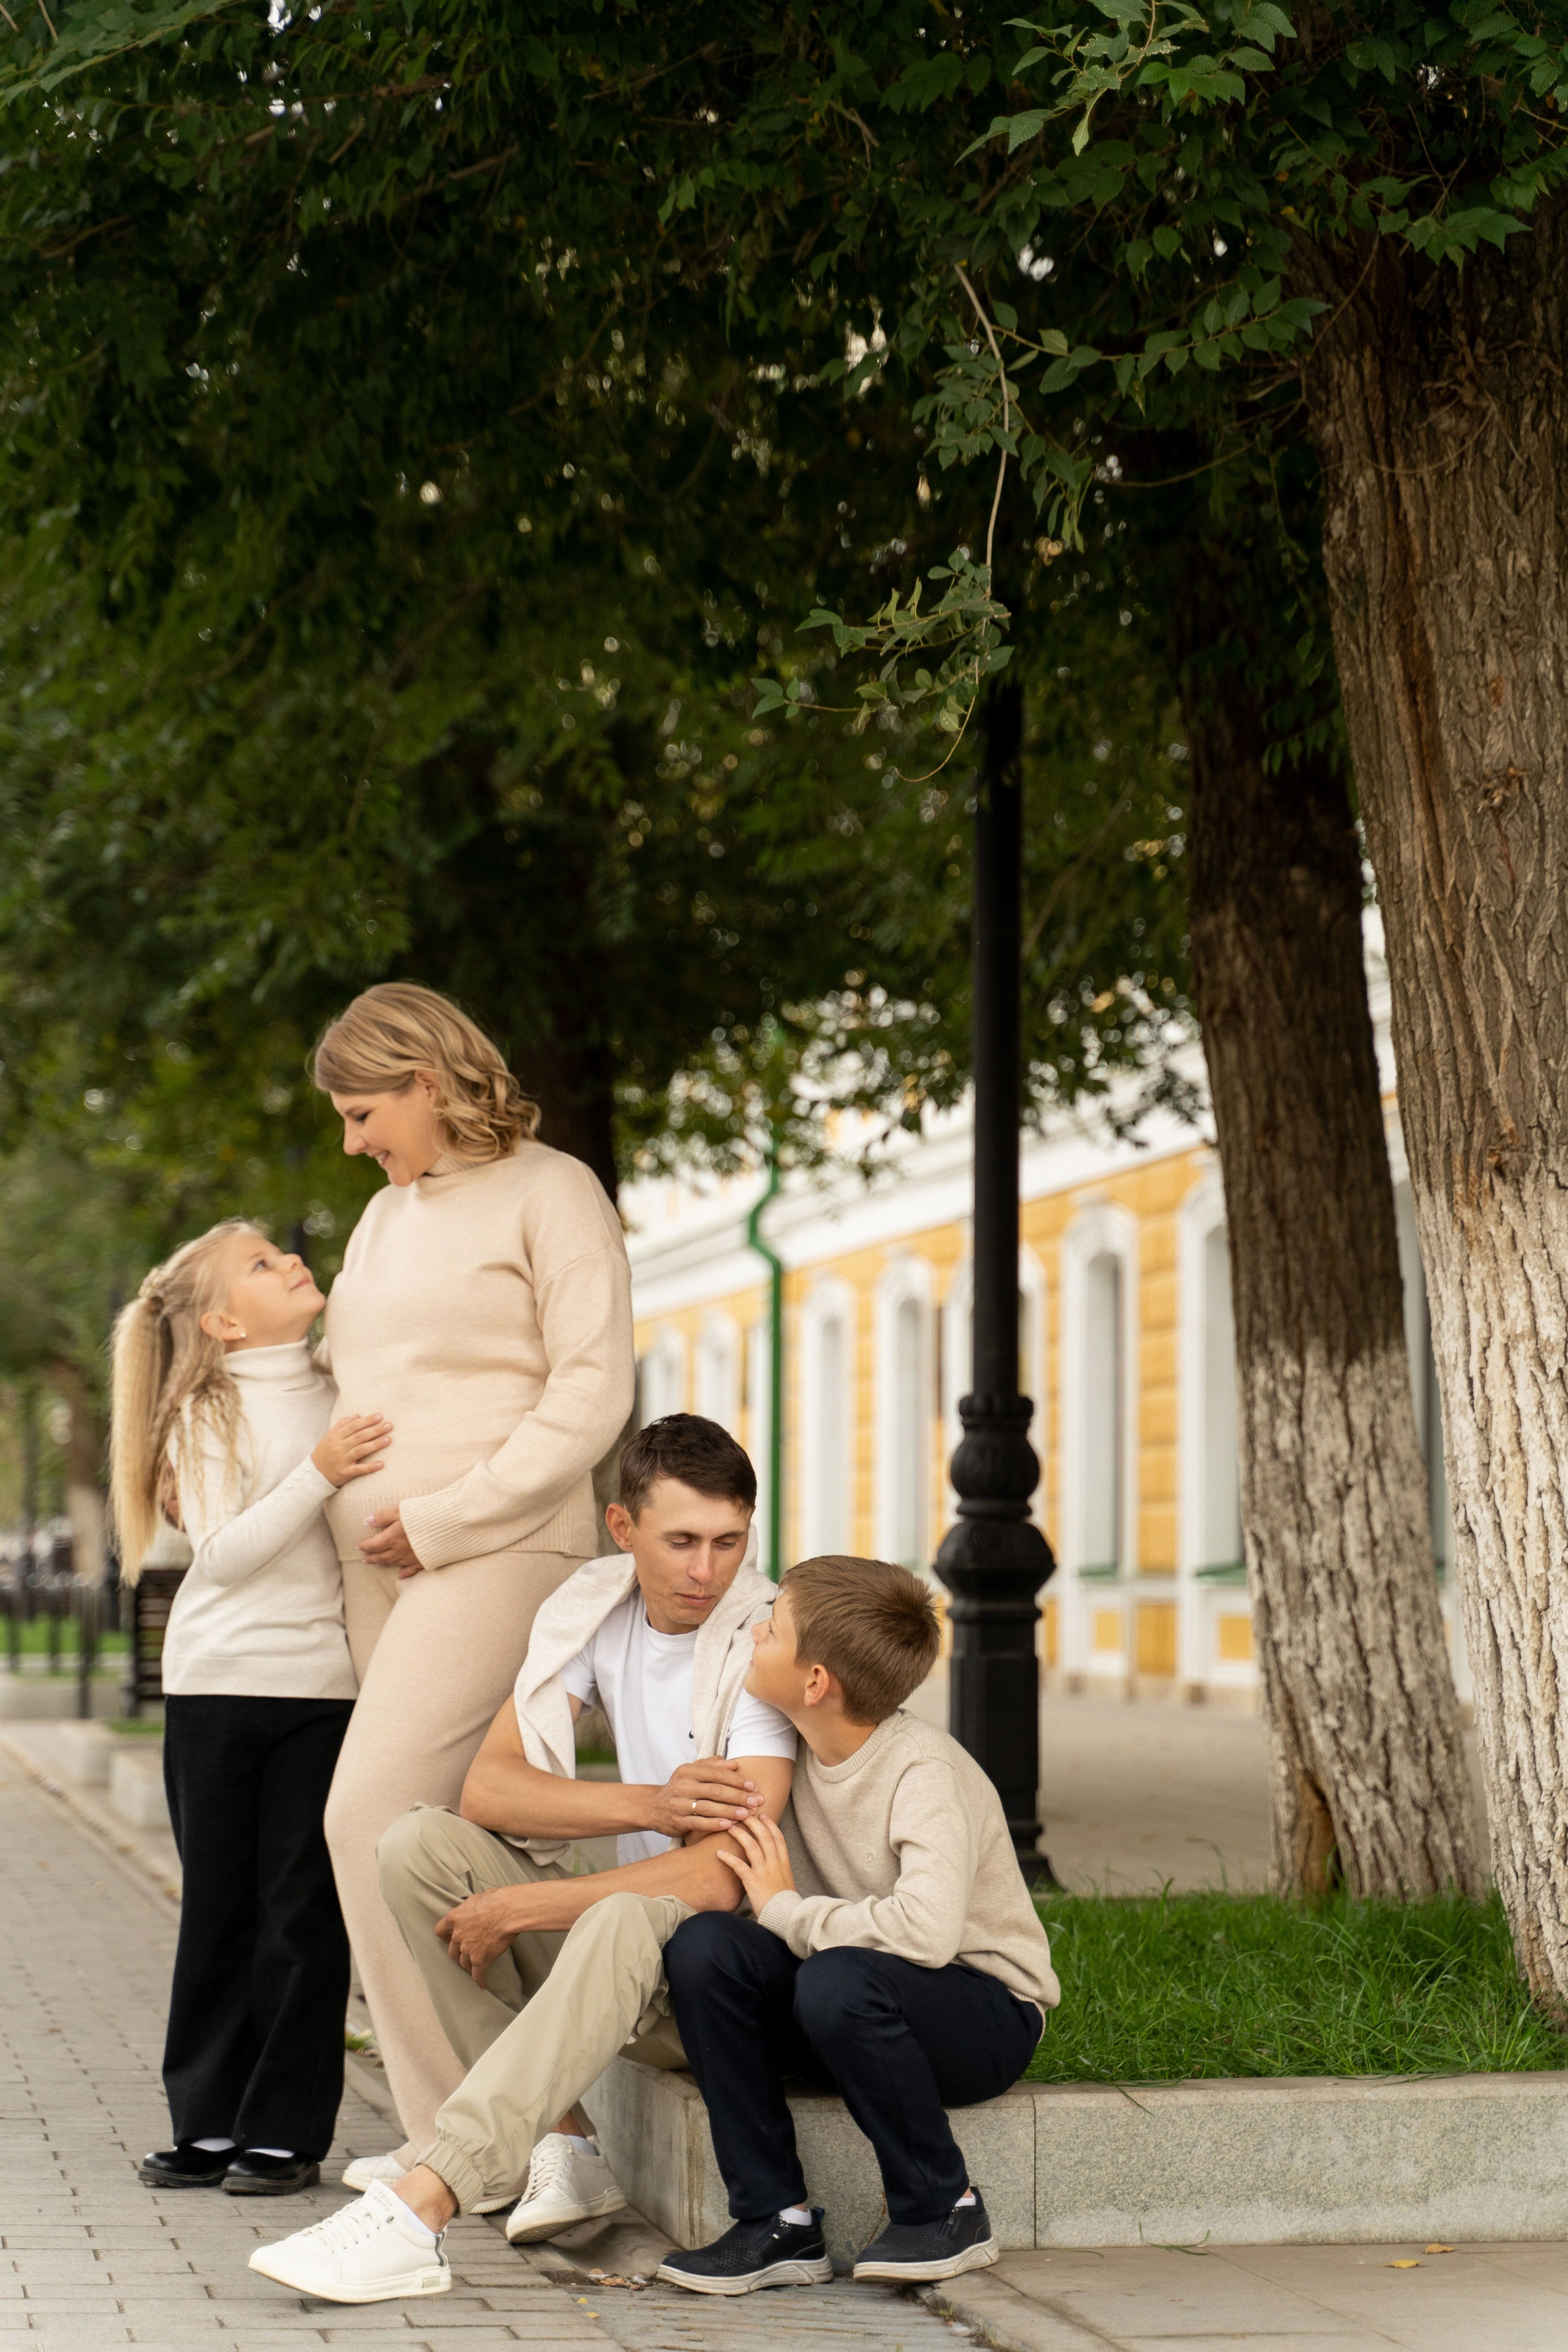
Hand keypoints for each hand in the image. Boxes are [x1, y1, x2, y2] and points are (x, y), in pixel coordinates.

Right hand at [312, 1414, 391, 1487]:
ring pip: (361, 1451)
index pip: (353, 1426)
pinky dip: (370, 1467)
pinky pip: (359, 1470)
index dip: (367, 1421)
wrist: (314, 1474)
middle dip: (375, 1430)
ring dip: (375, 1445)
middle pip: (359, 1437)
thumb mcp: (329, 1436)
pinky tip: (381, 1464)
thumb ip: (341, 1425)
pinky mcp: (345, 1473)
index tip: (380, 1416)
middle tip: (389, 1425)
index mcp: (335, 1437)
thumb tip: (357, 1415)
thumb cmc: (324, 1453)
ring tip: (389, 1439)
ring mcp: (342, 1460)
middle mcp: (339, 1447)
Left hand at [360, 1504, 423, 1576]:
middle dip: (372, 1558)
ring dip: (383, 1564)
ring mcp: (412, 1557)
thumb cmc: (424, 1514)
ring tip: (377, 1564)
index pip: (374, 1544)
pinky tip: (400, 1575)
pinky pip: (411, 1570)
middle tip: (364, 1559)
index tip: (359, 1546)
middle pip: (382, 1556)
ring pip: (394, 1563)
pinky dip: (404, 1573)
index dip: (365, 1546)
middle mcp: (400, 1550)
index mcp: (393, 1537)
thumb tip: (367, 1521)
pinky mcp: (424, 1561)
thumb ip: (383, 1516)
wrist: (448, 1526)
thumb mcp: (401, 1510)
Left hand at [436, 1886, 549, 1986]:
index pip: (440, 1931)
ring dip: (468, 1965)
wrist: (508, 1911)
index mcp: (454, 1919)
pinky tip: (482, 1985)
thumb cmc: (496, 1900)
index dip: (445, 1936)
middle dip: (458, 1952)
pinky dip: (480, 1980)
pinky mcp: (480, 1960)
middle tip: (465, 1953)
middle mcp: (457, 1936)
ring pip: (463, 1962)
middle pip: (452, 1950)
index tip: (449, 1938)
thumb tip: (473, 1911)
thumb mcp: (476, 1899)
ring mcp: (467, 1950)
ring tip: (474, 1967)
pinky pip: (477, 1974)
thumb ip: (469, 1909)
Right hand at [646, 1757, 764, 1841]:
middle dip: (739, 1796)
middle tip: (756, 1802)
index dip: (737, 1780)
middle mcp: (682, 1785)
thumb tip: (734, 1765)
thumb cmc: (680, 1788)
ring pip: (708, 1807)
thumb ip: (712, 1765)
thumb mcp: (692, 1772)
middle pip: (715, 1790)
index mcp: (688, 1771)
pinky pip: (698, 1823)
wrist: (653, 1807)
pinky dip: (714, 1824)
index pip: (717, 1773)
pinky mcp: (677, 1821)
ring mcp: (678, 1804)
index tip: (754, 1786)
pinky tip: (729, 1825)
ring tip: (747, 1814)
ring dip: (730, 1811)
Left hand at [716, 1814, 795, 1912]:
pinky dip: (728, 1858)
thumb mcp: (786, 1881)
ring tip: (730, 1827)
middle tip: (742, 1813)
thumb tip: (772, 1861)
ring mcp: (764, 1872)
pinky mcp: (753, 1882)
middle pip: (764, 1836)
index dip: (770, 1824)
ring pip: (751, 1846)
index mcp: (784, 1862)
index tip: (762, 1815)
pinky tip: (719, 1853)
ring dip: (740, 1834)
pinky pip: (739, 1866)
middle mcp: (774, 1863)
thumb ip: (779, 1869)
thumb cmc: (786, 1902)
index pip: (778, 1837)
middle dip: (753, 1822)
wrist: (787, 1916)